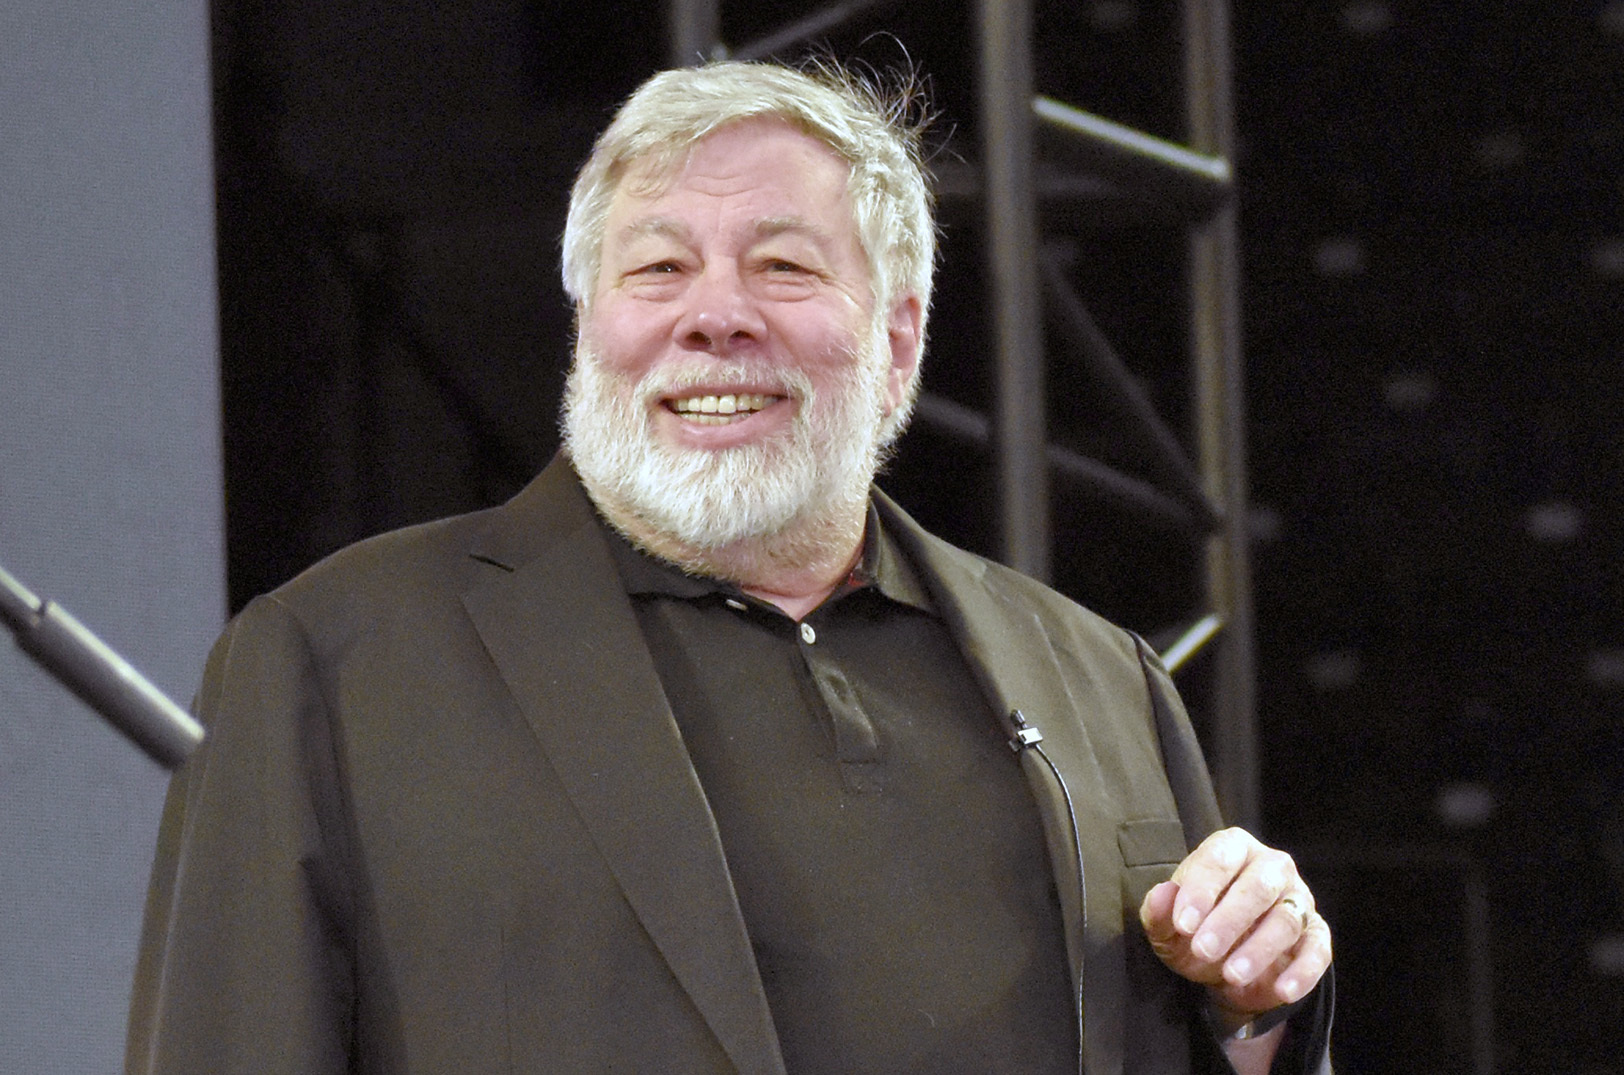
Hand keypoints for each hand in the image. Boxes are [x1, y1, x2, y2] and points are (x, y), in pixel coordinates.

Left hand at [1138, 827, 1331, 1022]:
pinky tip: (1281, 991)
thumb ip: (1158, 911)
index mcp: (1232, 848)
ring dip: (1259, 949)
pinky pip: (1317, 949)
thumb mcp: (1167, 927)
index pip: (1219, 860)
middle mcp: (1270, 866)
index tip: (1183, 925)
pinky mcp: (1315, 933)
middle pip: (1258, 887)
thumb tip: (1160, 895)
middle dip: (1229, 920)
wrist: (1223, 967)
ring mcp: (1298, 898)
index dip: (1201, 891)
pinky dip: (1302, 971)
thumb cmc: (1194, 931)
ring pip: (1287, 919)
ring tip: (1231, 975)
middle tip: (1203, 950)